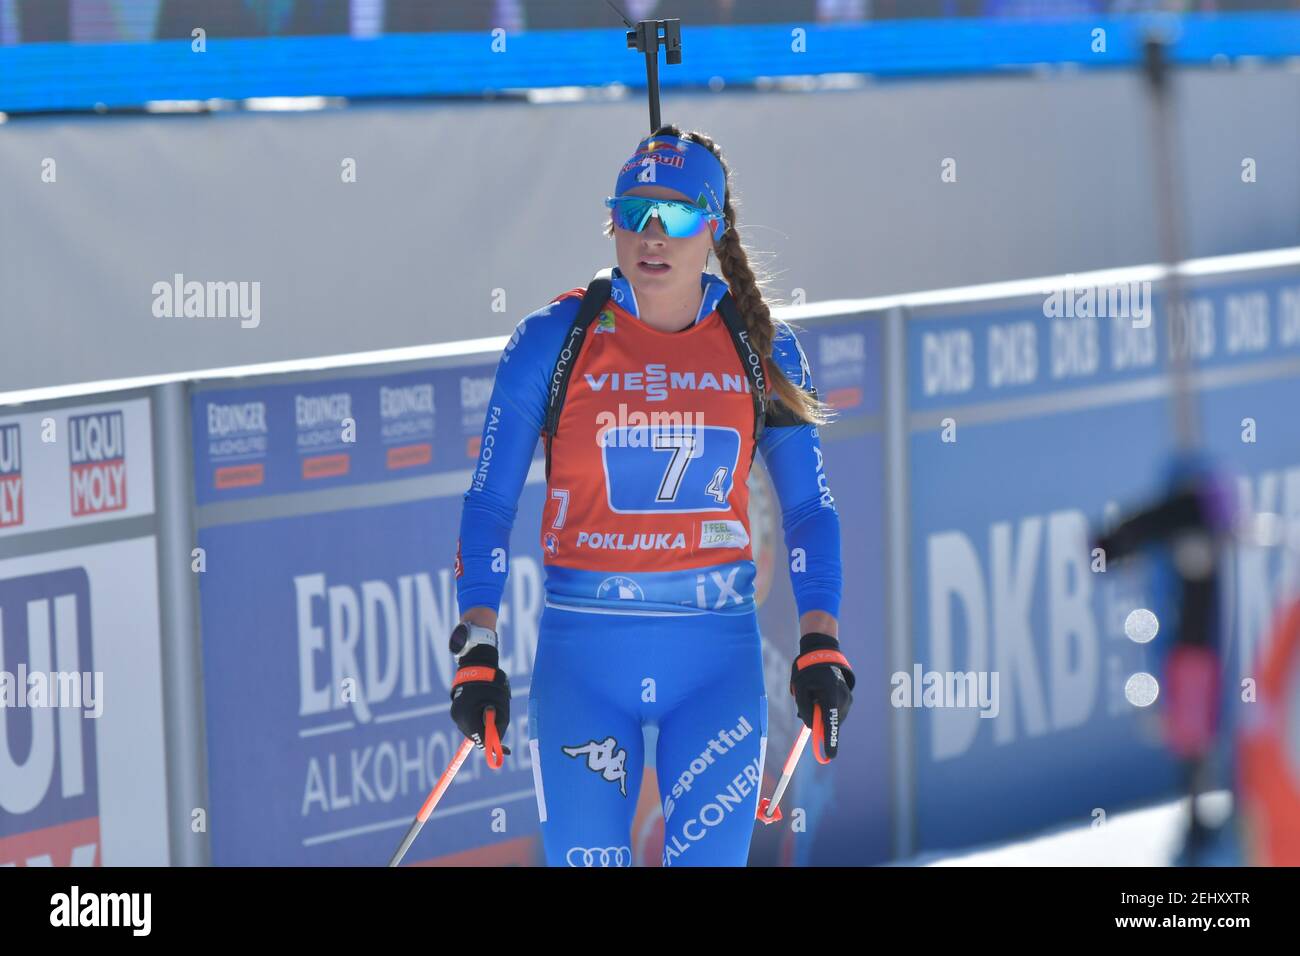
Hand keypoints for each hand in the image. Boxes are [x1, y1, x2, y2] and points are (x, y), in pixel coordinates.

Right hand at [450, 644, 511, 755]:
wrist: (476, 666)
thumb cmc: (491, 685)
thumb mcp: (501, 705)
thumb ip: (499, 725)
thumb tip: (498, 743)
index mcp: (468, 716)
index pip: (481, 740)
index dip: (494, 746)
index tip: (505, 751)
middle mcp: (458, 718)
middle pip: (475, 737)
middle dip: (489, 735)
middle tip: (501, 729)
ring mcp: (455, 714)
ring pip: (472, 730)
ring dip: (483, 726)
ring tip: (492, 710)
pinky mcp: (455, 710)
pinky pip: (468, 722)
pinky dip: (478, 720)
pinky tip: (484, 709)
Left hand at [789, 632, 854, 761]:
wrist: (823, 655)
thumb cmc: (808, 671)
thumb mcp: (800, 688)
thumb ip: (805, 708)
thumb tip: (813, 727)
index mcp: (830, 693)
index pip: (830, 721)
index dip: (830, 740)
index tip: (830, 756)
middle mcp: (842, 698)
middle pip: (831, 722)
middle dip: (819, 723)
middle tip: (809, 703)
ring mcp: (848, 699)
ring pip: (833, 719)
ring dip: (822, 715)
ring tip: (815, 695)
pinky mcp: (848, 700)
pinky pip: (835, 713)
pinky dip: (827, 711)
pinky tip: (821, 696)